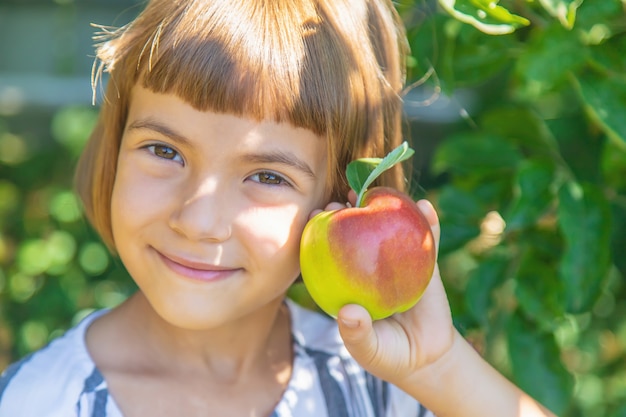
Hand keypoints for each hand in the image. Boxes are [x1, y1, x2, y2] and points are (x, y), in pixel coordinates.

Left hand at [330, 196, 455, 384]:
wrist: (425, 359)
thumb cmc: (388, 354)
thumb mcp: (369, 350)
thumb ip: (357, 335)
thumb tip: (348, 312)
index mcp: (349, 281)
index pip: (331, 252)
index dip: (321, 233)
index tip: (315, 217)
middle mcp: (371, 266)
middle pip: (358, 232)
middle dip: (347, 211)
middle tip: (341, 200)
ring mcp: (398, 261)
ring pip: (391, 229)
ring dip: (385, 207)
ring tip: (377, 191)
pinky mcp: (425, 264)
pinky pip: (427, 241)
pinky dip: (428, 224)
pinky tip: (426, 208)